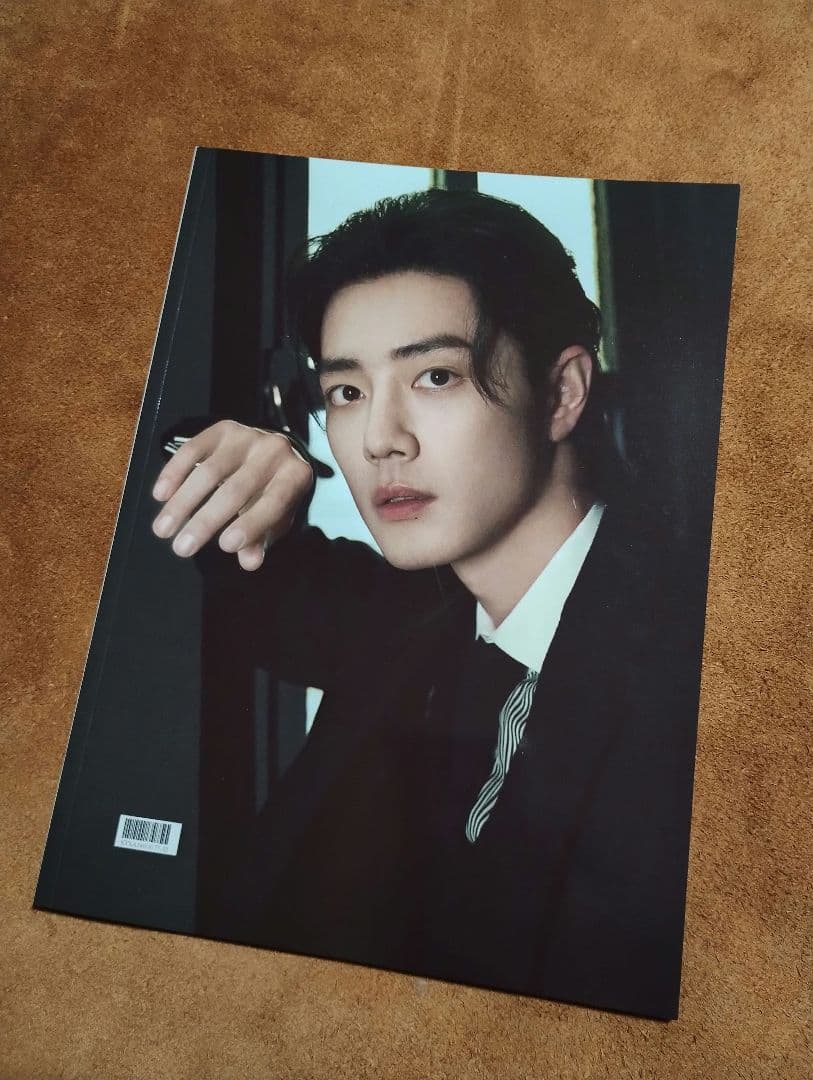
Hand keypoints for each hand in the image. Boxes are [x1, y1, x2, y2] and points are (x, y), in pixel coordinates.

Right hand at [150, 420, 312, 570]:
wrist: (273, 454)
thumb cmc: (274, 493)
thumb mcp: (275, 520)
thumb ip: (261, 540)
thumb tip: (249, 562)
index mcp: (295, 476)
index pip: (274, 502)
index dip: (251, 524)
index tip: (226, 546)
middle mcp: (274, 451)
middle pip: (236, 489)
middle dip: (206, 521)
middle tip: (182, 548)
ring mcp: (247, 436)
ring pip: (209, 471)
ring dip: (182, 502)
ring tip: (163, 529)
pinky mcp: (223, 429)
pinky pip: (193, 449)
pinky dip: (174, 473)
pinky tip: (160, 495)